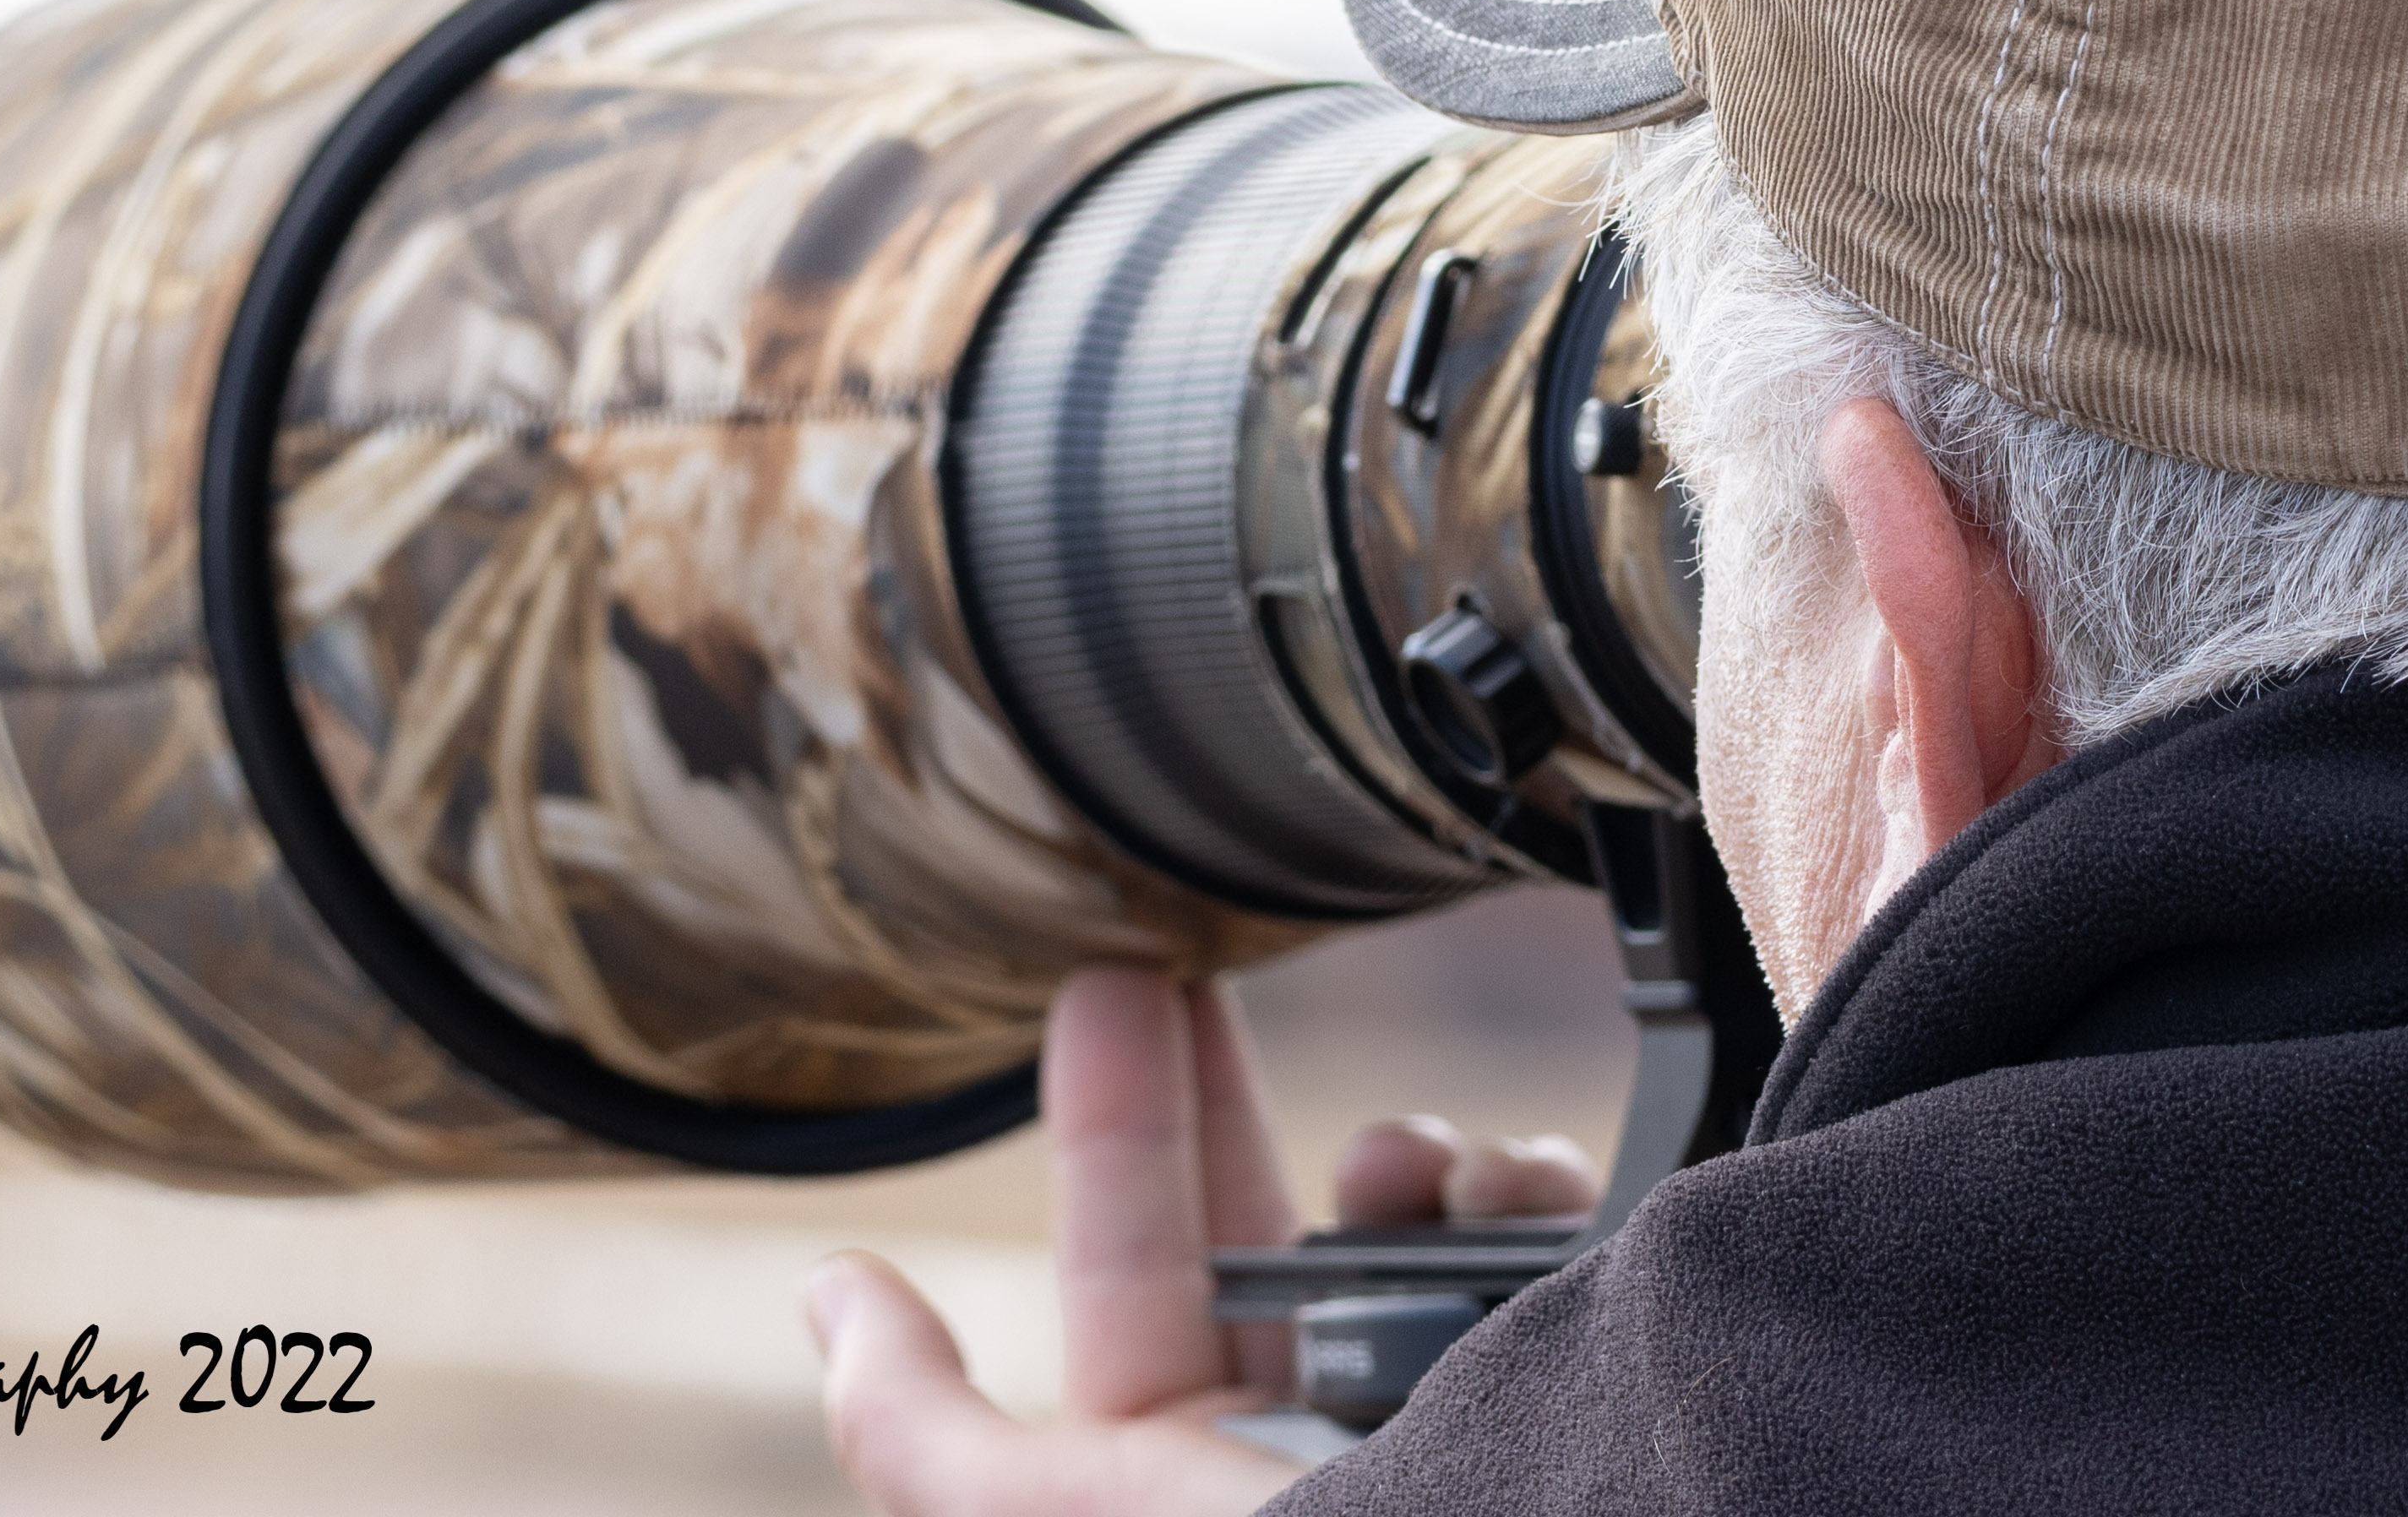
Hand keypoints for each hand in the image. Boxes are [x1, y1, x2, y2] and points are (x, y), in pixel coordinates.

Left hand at [805, 969, 1609, 1514]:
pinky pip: (1545, 1244)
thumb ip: (932, 1432)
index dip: (1119, 1127)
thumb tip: (832, 1291)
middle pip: (1269, 1222)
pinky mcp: (1575, 1368)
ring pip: (1417, 1225)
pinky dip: (1527, 1190)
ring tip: (1409, 1159)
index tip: (1115, 982)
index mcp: (1196, 1491)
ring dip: (1408, 1153)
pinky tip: (1517, 1193)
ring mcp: (1461, 1412)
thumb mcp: (1072, 1514)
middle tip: (1203, 946)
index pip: (1140, 1274)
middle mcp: (1328, 1452)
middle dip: (1235, 1093)